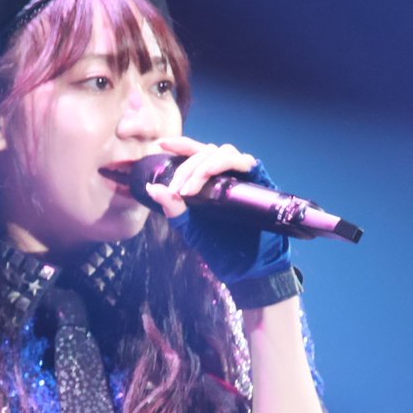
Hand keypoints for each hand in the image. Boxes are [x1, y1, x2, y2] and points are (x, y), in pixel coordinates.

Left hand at [143, 137, 290, 287]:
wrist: (249, 268)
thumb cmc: (221, 247)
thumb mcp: (191, 228)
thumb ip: (174, 208)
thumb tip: (151, 188)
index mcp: (211, 180)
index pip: (196, 153)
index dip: (181, 145)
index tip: (162, 144)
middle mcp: (228, 174)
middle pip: (207, 151)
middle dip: (187, 168)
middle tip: (176, 191)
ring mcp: (245, 176)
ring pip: (224, 152)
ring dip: (203, 166)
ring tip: (189, 190)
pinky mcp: (261, 181)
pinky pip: (245, 162)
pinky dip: (225, 164)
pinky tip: (211, 173)